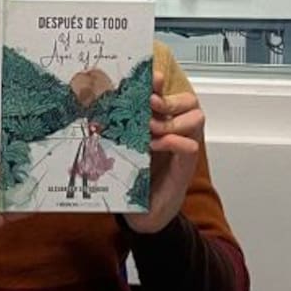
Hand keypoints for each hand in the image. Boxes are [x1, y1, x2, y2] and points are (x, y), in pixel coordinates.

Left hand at [122, 71, 204, 233]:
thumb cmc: (132, 177)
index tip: (149, 77)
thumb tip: (95, 103)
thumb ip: (118, 127)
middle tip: (150, 104)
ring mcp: (182, 149)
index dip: (161, 83)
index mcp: (160, 123)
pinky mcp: (184, 168)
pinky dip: (174, 142)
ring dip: (172, 120)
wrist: (142, 214)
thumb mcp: (122, 146)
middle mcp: (175, 132)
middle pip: (189, 101)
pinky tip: (155, 145)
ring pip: (195, 119)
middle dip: (168, 99)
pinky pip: (190, 147)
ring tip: (151, 128)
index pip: (169, 93)